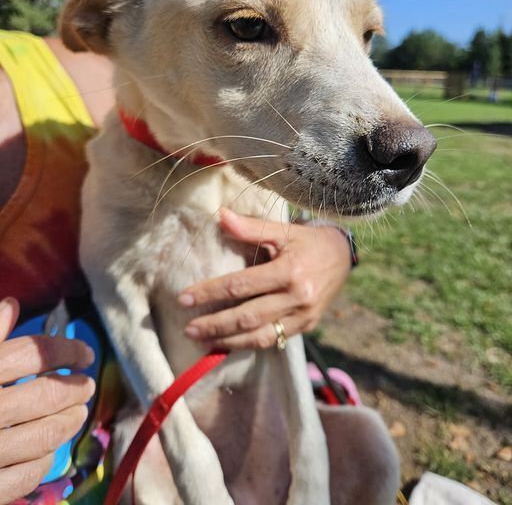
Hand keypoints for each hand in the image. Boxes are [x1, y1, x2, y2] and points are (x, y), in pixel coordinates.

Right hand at [0, 298, 95, 504]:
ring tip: (78, 415)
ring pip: (42, 436)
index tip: (84, 355)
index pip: (32, 353)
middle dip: (74, 389)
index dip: (65, 351)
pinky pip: (22, 476)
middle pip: (44, 395)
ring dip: (67, 423)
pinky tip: (47, 454)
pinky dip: (41, 463)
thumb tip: (10, 306)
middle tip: (87, 386)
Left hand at [178, 208, 351, 349]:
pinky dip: (249, 344)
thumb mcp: (282, 230)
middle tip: (188, 328)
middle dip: (215, 324)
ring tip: (203, 341)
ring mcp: (304, 316)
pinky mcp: (307, 326)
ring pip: (260, 336)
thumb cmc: (308, 241)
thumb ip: (250, 227)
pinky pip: (275, 340)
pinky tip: (229, 344)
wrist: (344, 256)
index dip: (210, 292)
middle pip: (248, 316)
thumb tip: (220, 215)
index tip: (185, 298)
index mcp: (289, 270)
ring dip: (229, 341)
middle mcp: (297, 297)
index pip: (240, 285)